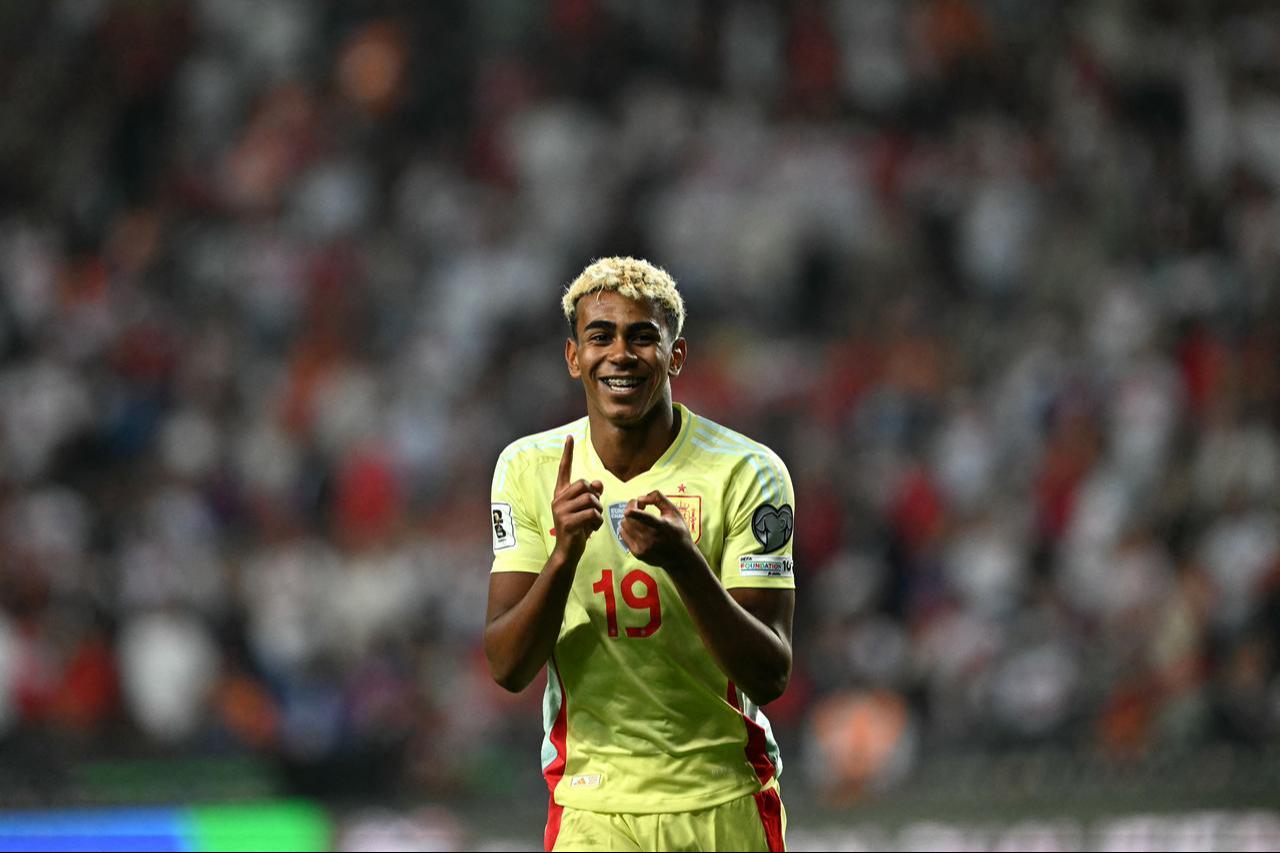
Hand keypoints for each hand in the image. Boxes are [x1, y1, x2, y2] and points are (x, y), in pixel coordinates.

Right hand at [551, 435, 603, 562]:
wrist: (568, 552)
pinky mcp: (567, 522)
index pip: (564, 470)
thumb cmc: (578, 529)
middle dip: (595, 498)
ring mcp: (561, 511)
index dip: (567, 453)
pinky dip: (597, 522)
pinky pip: (592, 513)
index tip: (569, 437)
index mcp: (561, 494)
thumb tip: (597, 483)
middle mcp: (558, 500)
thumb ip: (591, 495)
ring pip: (591, 499)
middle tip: (593, 512)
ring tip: (592, 522)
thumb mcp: (586, 509)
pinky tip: (591, 531)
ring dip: (598, 511)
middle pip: (585, 485)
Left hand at [620, 491, 695, 569]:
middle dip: (632, 507)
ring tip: (639, 517)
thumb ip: (659, 499)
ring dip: (628, 517)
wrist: (680, 558)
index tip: (628, 511)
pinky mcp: (637, 554)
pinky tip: (636, 527)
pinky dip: (627, 527)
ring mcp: (644, 548)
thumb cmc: (678, 531)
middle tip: (640, 506)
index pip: (648, 519)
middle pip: (631, 519)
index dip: (636, 514)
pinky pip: (623, 534)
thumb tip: (640, 498)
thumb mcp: (674, 512)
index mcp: (664, 526)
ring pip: (624, 525)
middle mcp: (653, 539)